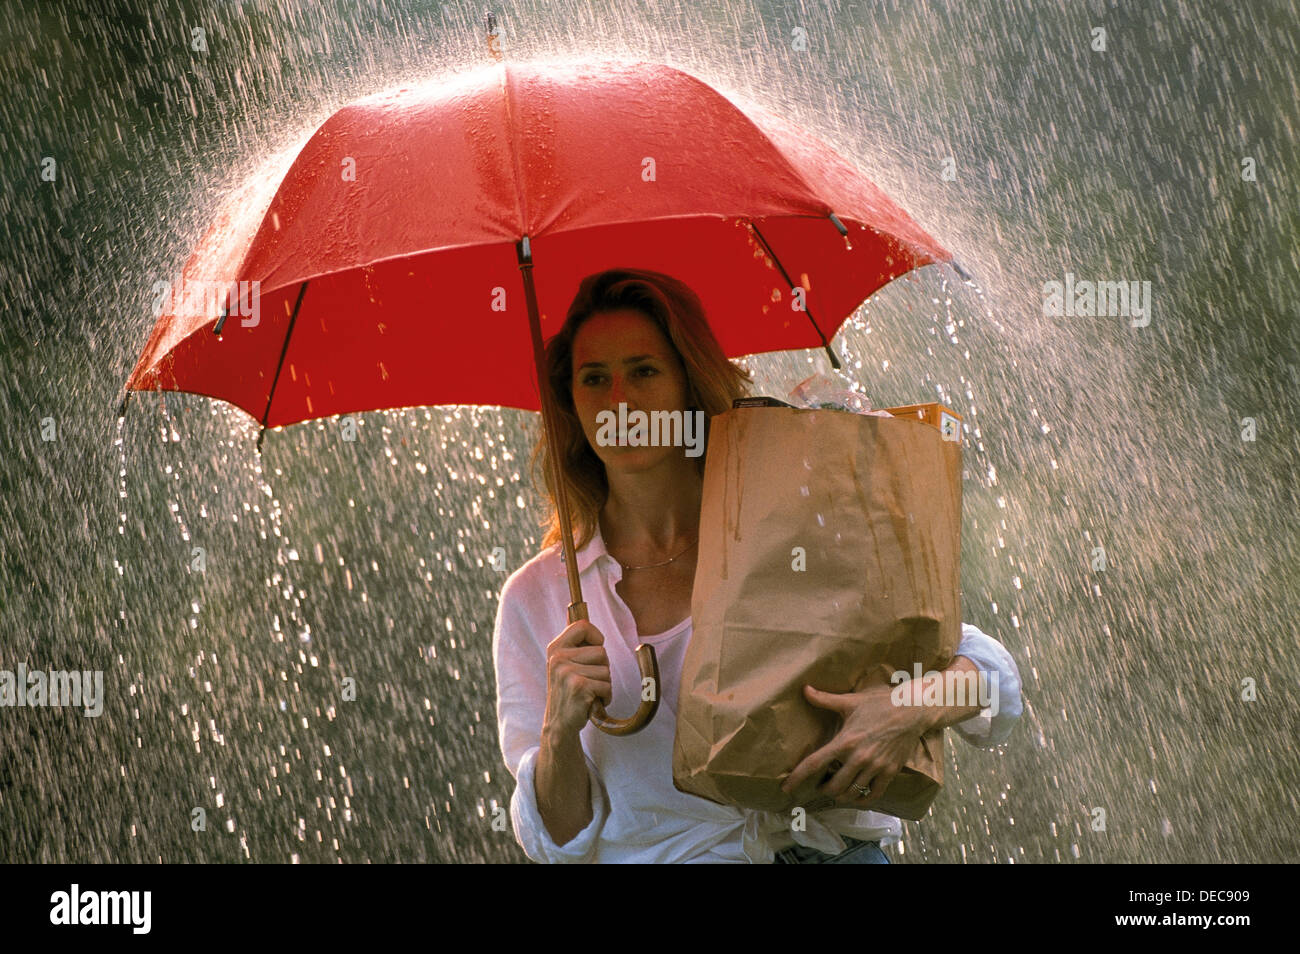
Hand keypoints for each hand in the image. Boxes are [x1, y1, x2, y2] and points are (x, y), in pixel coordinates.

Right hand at [542, 620, 611, 740]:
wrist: (559, 724)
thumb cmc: (568, 691)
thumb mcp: (565, 662)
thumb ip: (573, 641)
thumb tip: (574, 606)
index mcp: (556, 648)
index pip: (583, 625)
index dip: (596, 637)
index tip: (592, 651)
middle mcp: (558, 658)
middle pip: (602, 652)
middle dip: (601, 669)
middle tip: (586, 681)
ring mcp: (567, 672)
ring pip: (606, 670)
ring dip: (603, 685)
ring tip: (588, 693)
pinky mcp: (578, 687)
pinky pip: (607, 686)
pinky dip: (604, 697)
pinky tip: (590, 703)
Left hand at [781, 682, 931, 806]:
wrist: (912, 710)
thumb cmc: (879, 704)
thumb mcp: (850, 701)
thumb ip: (825, 699)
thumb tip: (804, 689)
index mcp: (846, 741)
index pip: (815, 764)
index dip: (798, 777)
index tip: (786, 788)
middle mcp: (859, 758)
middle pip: (833, 786)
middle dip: (823, 790)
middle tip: (819, 787)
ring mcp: (876, 767)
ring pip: (852, 793)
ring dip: (841, 796)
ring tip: (836, 792)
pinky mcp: (890, 772)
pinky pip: (874, 794)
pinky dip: (863, 799)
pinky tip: (858, 796)